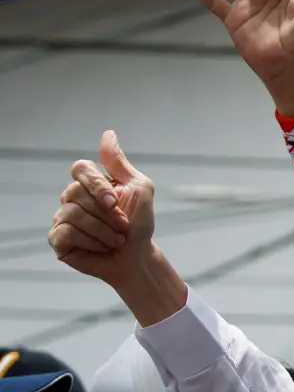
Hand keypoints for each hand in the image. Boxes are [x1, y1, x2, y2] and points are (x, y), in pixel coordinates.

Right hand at [49, 134, 186, 325]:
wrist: (137, 257)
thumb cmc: (139, 224)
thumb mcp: (138, 189)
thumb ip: (120, 163)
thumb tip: (107, 133)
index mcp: (90, 184)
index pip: (80, 169)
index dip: (96, 184)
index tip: (114, 201)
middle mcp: (72, 198)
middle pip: (76, 192)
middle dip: (107, 214)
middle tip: (123, 226)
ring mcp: (62, 218)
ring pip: (72, 214)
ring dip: (103, 230)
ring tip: (116, 240)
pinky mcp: (57, 239)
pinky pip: (66, 233)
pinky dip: (91, 242)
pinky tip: (100, 248)